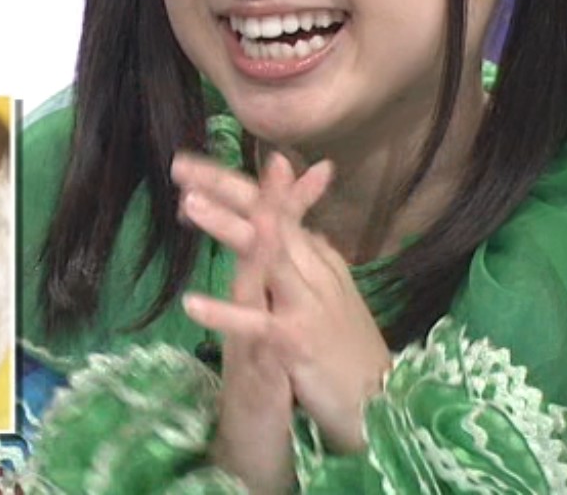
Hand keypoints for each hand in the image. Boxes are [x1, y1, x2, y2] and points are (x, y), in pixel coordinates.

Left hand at [176, 153, 392, 455]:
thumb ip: (311, 255)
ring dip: (227, 227)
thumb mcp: (333, 293)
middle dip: (224, 188)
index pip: (276, 207)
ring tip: (187, 204)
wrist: (386, 402)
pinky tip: (191, 302)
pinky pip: (256, 324)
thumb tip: (295, 220)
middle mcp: (313, 271)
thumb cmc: (352, 351)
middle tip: (180, 164)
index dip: (237, 186)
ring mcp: (306, 304)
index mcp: (318, 258)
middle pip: (267, 217)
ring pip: (265, 256)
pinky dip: (224, 313)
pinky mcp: (297, 342)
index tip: (196, 167)